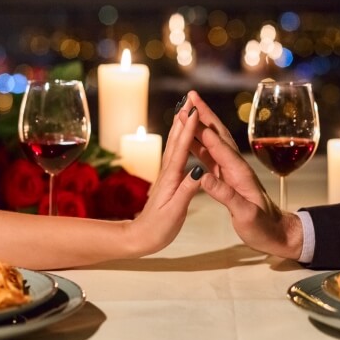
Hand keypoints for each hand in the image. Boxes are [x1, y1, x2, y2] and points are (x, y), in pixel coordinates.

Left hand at [126, 103, 202, 255]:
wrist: (140, 238)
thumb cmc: (158, 228)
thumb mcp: (175, 212)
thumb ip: (187, 190)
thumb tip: (199, 170)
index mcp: (171, 178)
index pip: (181, 149)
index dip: (188, 129)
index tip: (194, 111)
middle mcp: (168, 172)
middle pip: (176, 141)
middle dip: (183, 120)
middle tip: (189, 100)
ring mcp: (166, 175)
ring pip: (174, 145)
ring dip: (180, 126)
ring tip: (185, 111)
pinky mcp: (167, 180)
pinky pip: (175, 155)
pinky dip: (179, 141)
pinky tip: (182, 138)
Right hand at [178, 91, 303, 260]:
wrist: (277, 233)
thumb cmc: (263, 227)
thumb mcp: (245, 215)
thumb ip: (225, 195)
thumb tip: (203, 177)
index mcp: (240, 173)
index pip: (219, 146)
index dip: (203, 128)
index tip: (190, 112)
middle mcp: (236, 167)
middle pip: (217, 135)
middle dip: (203, 115)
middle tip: (190, 96)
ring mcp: (231, 172)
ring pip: (212, 143)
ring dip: (199, 126)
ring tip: (184, 111)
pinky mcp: (227, 179)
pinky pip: (210, 157)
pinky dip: (198, 145)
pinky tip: (188, 139)